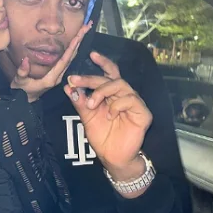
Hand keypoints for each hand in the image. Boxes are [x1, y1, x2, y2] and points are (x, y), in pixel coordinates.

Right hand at [11, 21, 92, 101]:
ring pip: (71, 57)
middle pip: (71, 56)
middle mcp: (58, 76)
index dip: (72, 47)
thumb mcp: (20, 82)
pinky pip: (68, 59)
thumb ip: (22, 72)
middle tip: (87, 26)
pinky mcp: (57, 73)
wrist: (24, 101)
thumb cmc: (21, 92)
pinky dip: (73, 49)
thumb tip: (25, 60)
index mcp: (51, 78)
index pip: (64, 60)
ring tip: (84, 30)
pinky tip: (76, 41)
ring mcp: (59, 75)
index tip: (79, 35)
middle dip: (79, 41)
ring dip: (78, 43)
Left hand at [64, 52, 152, 180]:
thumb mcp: (87, 118)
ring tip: (91, 104)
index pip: (108, 74)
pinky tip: (109, 115)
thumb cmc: (103, 137)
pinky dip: (117, 105)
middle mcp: (124, 96)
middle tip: (76, 81)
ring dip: (102, 92)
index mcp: (111, 95)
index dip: (102, 62)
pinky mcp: (143, 113)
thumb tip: (69, 87)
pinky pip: (131, 100)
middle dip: (91, 79)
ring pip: (121, 85)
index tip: (90, 54)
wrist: (112, 158)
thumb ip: (80, 102)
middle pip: (111, 78)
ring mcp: (135, 103)